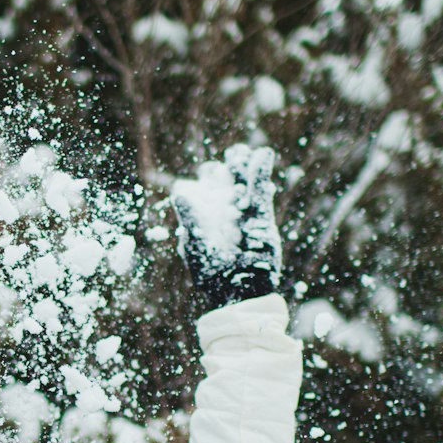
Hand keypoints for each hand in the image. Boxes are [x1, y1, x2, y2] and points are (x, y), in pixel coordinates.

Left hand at [171, 144, 280, 309]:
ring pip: (242, 183)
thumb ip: (191, 218)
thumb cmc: (212, 273)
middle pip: (223, 185)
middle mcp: (222, 215)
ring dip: (242, 166)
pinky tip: (262, 154)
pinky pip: (261, 191)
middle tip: (227, 159)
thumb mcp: (196, 246)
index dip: (203, 183)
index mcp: (202, 221)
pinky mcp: (261, 218)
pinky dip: (261, 172)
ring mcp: (242, 215)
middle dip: (224, 171)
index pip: (201, 194)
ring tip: (241, 152)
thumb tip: (179, 193)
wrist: (239, 291)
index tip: (204, 179)